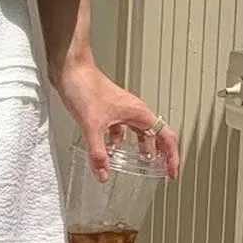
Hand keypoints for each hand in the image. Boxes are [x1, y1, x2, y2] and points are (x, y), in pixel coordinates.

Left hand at [53, 60, 179, 181]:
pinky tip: (108, 148)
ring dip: (139, 147)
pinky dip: (117, 140)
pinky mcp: (106, 109)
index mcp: (138, 113)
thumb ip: (98, 153)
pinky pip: (119, 128)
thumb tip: (103, 174)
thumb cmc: (84, 85)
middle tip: (159, 171)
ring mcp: (119, 109)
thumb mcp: (92, 126)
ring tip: (137, 163)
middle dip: (159, 154)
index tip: (172, 172)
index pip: (166, 137)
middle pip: (155, 135)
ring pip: (136, 131)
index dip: (172, 156)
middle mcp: (132, 110)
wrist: (70, 68)